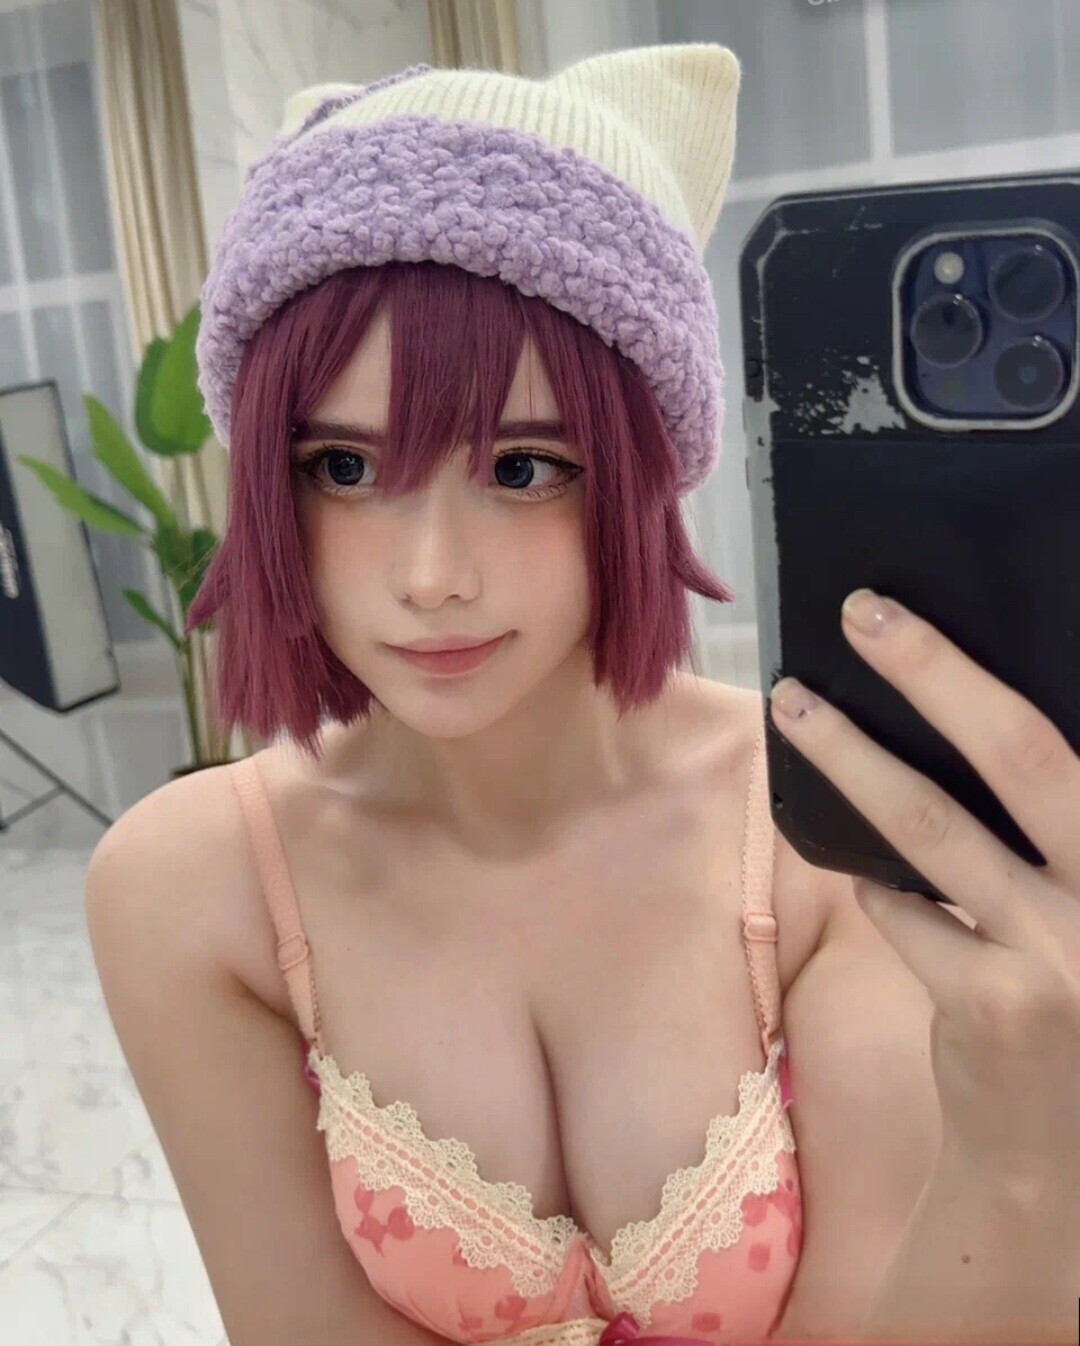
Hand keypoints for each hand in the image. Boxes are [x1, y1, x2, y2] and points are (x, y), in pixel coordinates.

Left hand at [767, 588, 1079, 1188]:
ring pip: (932, 827)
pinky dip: (872, 879)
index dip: (991, 674)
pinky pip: (901, 909)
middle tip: (865, 613)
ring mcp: (1059, 952)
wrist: (1060, 1157)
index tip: (927, 614)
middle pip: (1022, 752)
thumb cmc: (1073, 1004)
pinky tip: (857, 865)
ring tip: (796, 707)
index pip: (1064, 743)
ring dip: (853, 758)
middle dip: (936, 671)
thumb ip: (1045, 833)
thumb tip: (958, 725)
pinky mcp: (991, 1001)